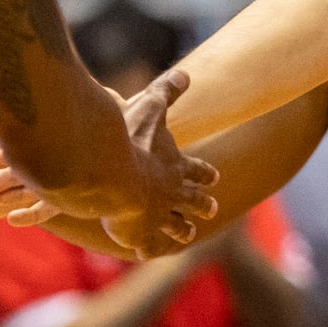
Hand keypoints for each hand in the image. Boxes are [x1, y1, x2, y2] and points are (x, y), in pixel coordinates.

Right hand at [104, 70, 220, 257]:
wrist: (112, 175)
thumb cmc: (131, 140)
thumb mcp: (150, 108)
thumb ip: (166, 91)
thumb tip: (185, 73)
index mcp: (178, 166)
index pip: (198, 170)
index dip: (205, 173)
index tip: (215, 177)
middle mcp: (174, 193)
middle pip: (194, 200)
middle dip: (202, 204)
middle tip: (212, 209)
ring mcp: (158, 215)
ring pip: (177, 225)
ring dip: (182, 229)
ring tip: (188, 235)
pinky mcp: (140, 233)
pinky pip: (146, 244)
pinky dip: (146, 248)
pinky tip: (145, 253)